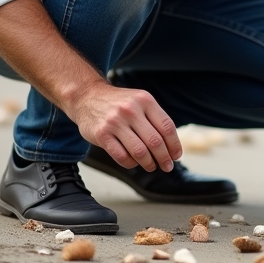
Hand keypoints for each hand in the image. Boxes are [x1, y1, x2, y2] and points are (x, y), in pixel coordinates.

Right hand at [68, 81, 182, 172]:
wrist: (87, 96)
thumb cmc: (119, 103)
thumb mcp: (139, 101)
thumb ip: (155, 118)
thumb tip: (172, 146)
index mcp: (145, 100)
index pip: (167, 127)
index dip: (174, 145)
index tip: (176, 156)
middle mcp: (131, 110)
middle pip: (155, 141)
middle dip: (164, 158)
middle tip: (167, 166)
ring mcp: (115, 122)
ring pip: (140, 152)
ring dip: (149, 164)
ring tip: (151, 166)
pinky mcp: (102, 134)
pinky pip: (122, 156)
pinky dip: (131, 163)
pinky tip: (134, 163)